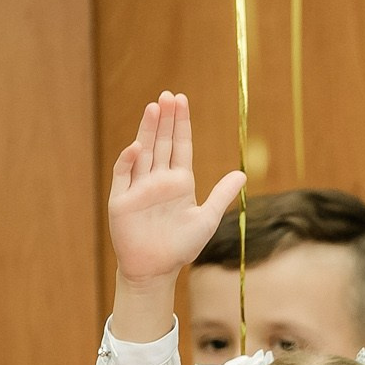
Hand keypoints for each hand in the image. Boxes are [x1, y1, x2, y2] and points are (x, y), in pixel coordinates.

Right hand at [107, 93, 245, 327]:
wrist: (156, 269)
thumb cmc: (181, 246)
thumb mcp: (207, 219)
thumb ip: (222, 195)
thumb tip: (242, 173)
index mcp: (179, 182)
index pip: (180, 145)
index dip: (181, 124)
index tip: (181, 100)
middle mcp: (158, 179)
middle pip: (162, 142)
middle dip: (165, 119)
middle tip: (168, 95)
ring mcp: (139, 187)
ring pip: (143, 152)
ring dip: (147, 130)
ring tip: (154, 107)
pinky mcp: (122, 199)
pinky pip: (124, 175)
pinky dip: (129, 161)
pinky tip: (138, 147)